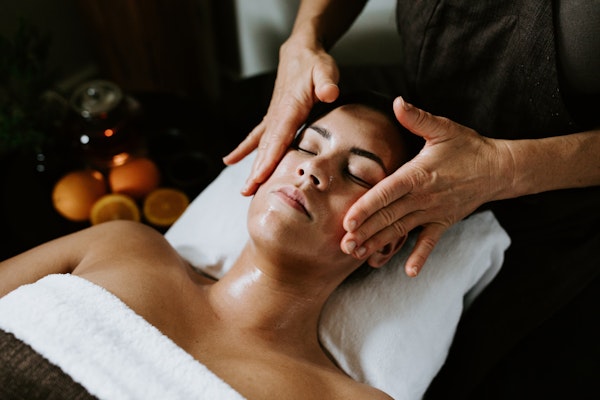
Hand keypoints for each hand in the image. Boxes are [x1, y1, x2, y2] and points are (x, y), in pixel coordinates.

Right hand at [223, 38, 339, 195]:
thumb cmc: (315, 63)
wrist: (300, 51)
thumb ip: (327, 82)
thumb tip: (329, 93)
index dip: (269, 158)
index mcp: (289, 108)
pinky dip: (244, 150)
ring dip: (251, 167)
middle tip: (248, 192)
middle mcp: (277, 115)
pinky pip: (256, 137)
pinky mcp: (273, 118)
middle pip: (265, 148)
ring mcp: (273, 117)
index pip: (278, 138)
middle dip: (256, 171)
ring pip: (260, 147)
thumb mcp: (325, 69)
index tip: (259, 177)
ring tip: (244, 190)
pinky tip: (230, 161)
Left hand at [341, 97, 510, 276]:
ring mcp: (433, 212)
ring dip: (380, 245)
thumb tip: (397, 102)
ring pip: (401, 231)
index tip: (348, 221)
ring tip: (359, 257)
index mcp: (418, 174)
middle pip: (389, 216)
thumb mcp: (443, 128)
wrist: (499, 168)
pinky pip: (429, 242)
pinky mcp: (443, 222)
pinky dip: (420, 257)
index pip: (387, 193)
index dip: (367, 207)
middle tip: (343, 245)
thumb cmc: (467, 146)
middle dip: (365, 232)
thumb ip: (417, 118)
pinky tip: (409, 272)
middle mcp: (423, 197)